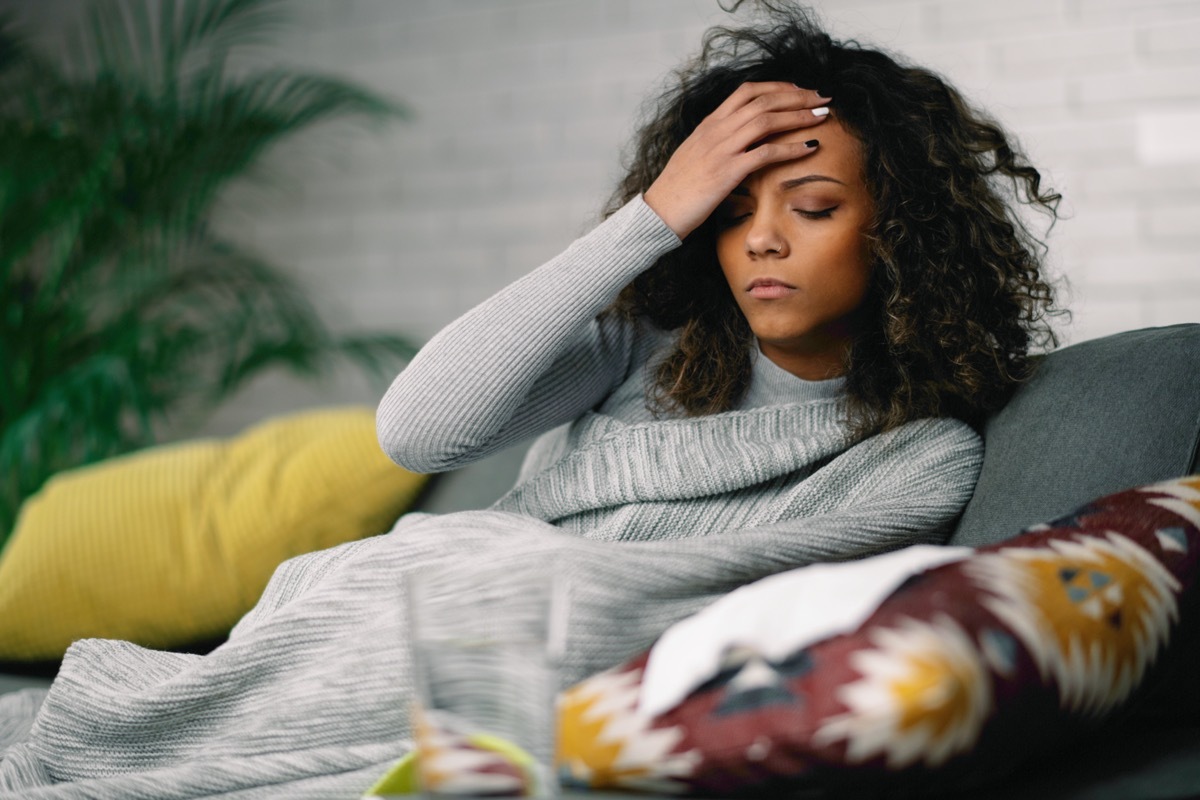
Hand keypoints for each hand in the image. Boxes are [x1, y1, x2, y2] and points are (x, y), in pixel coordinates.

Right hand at [643, 82, 829, 239]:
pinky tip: (810, 147)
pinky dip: (791, 148)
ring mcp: (721, 150)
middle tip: (822, 98)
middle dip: (797, 96)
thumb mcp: (695, 156)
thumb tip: (739, 140)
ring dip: (799, 116)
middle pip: (763, 100)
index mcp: (709, 124)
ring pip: (767, 120)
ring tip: (823, 116)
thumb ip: (717, 143)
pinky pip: (766, 154)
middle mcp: (716, 130)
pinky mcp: (727, 172)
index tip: (798, 90)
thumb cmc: (678, 190)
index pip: (747, 91)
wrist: (658, 212)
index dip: (777, 86)